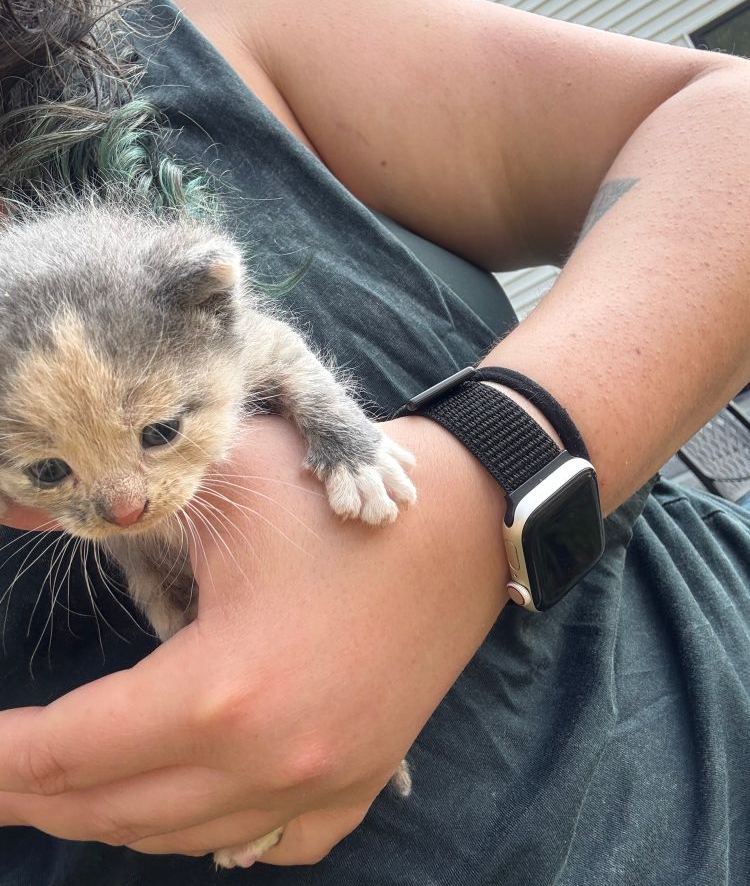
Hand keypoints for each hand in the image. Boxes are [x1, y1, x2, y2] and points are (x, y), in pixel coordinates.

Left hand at [0, 415, 507, 864]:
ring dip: (112, 815)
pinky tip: (186, 817)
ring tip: (69, 788)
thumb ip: (125, 505)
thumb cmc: (337, 498)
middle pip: (115, 808)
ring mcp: (321, 786)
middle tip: (4, 771)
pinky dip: (208, 837)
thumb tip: (37, 511)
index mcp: (221, 691)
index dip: (3, 754)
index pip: (72, 747)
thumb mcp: (224, 484)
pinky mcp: (360, 784)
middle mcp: (269, 762)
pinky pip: (267, 847)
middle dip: (40, 793)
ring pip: (182, 837)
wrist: (461, 524)